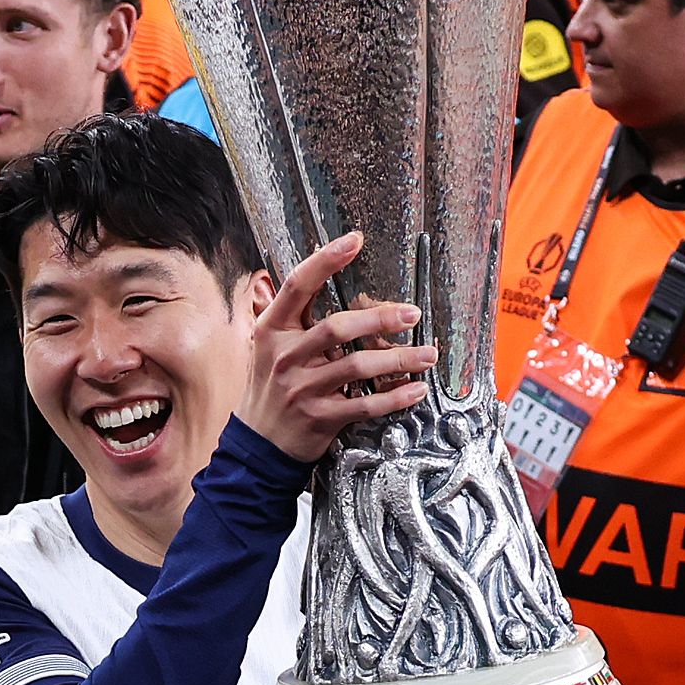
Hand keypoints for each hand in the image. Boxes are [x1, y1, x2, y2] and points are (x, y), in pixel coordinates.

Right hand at [237, 230, 436, 462]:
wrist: (258, 443)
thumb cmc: (271, 388)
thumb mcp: (271, 346)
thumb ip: (297, 317)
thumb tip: (328, 279)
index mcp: (273, 330)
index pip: (298, 285)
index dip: (325, 260)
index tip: (354, 241)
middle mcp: (285, 356)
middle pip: (337, 328)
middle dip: (380, 319)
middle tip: (411, 313)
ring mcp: (302, 389)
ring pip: (357, 367)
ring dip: (399, 360)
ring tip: (427, 354)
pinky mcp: (320, 417)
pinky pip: (365, 404)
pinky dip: (395, 397)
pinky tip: (415, 389)